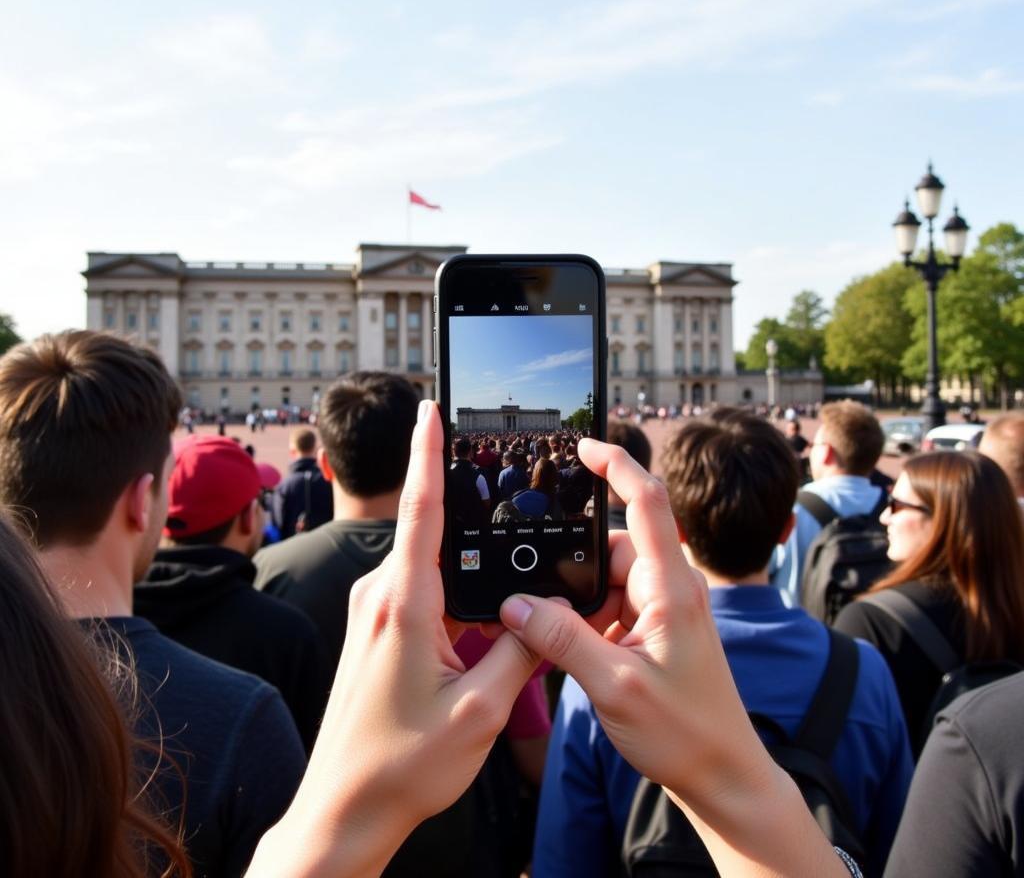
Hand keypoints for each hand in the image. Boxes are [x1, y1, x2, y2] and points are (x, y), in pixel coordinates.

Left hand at [249, 401, 540, 877]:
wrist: (343, 811)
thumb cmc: (402, 767)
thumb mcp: (480, 713)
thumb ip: (520, 653)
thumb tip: (546, 612)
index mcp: (404, 606)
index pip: (420, 511)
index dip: (427, 455)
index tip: (431, 409)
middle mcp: (380, 598)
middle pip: (429, 532)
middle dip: (462, 508)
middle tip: (496, 491)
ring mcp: (372, 614)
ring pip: (428, 568)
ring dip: (463, 569)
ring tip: (492, 598)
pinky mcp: (374, 632)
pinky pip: (420, 593)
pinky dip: (452, 596)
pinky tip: (476, 630)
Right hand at [500, 439, 848, 876]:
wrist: (724, 775)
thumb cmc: (686, 733)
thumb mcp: (614, 686)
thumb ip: (560, 640)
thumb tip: (515, 605)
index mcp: (671, 586)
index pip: (647, 501)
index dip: (616, 465)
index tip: (583, 446)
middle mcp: (671, 587)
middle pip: (610, 547)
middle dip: (573, 569)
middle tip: (540, 601)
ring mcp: (666, 607)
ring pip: (606, 580)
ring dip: (580, 605)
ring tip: (566, 644)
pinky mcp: (659, 628)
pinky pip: (613, 606)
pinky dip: (590, 622)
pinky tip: (576, 656)